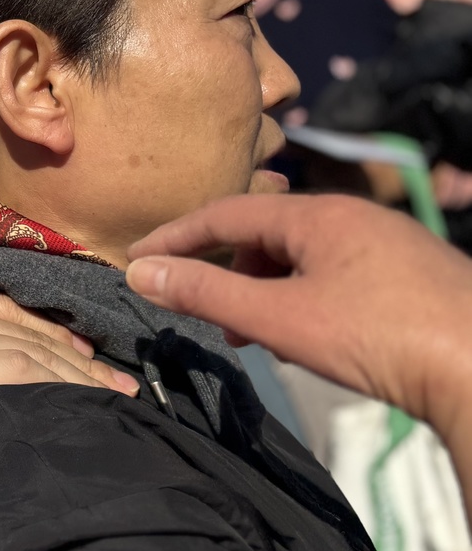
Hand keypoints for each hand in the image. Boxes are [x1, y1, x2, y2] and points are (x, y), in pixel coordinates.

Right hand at [126, 193, 471, 448]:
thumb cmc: (380, 338)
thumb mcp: (278, 318)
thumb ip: (207, 293)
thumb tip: (143, 272)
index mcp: (319, 215)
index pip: (227, 212)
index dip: (177, 237)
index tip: (138, 261)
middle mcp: (355, 217)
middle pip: (266, 232)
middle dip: (226, 270)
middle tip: (203, 312)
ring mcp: (388, 245)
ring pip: (304, 256)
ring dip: (265, 289)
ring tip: (254, 334)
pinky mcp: (412, 275)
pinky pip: (337, 272)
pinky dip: (304, 297)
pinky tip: (309, 338)